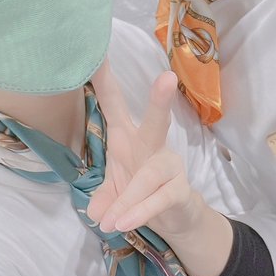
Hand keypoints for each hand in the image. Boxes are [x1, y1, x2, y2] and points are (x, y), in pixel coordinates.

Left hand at [88, 61, 201, 240]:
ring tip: (107, 222)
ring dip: (126, 200)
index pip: (114, 104)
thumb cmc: (139, 190)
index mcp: (129, 136)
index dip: (105, 80)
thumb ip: (102, 197)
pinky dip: (139, 212)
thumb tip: (96, 212)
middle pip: (158, 121)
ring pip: (148, 178)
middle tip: (167, 78)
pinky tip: (123, 223)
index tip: (96, 52)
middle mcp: (152, 145)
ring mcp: (169, 166)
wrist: (175, 217)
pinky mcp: (179, 190)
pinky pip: (158, 200)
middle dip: (161, 100)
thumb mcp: (114, 191)